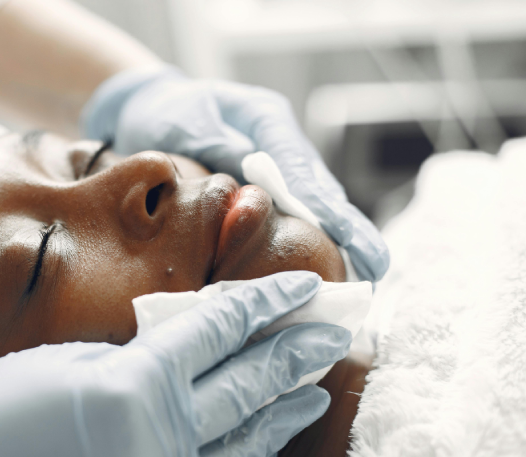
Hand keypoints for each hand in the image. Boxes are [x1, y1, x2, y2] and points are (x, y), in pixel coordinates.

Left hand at [81, 66, 389, 281]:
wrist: (149, 109)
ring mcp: (273, 164)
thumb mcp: (187, 125)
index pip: (304, 172)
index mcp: (265, 120)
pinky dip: (304, 239)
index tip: (356, 243)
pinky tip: (319, 271)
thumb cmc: (167, 115)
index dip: (332, 211)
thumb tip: (259, 190)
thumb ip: (220, 152)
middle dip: (350, 230)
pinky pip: (288, 214)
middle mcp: (278, 142)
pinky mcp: (261, 185)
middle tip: (375, 269)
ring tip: (360, 278)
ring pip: (310, 204)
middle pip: (320, 190)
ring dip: (335, 239)